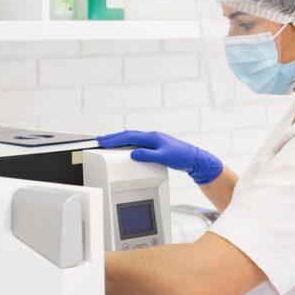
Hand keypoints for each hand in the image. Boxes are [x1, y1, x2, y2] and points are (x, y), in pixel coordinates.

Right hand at [96, 130, 222, 184]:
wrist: (194, 159)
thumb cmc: (181, 157)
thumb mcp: (164, 157)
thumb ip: (148, 155)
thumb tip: (133, 153)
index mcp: (152, 137)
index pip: (129, 137)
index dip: (114, 139)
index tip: (102, 141)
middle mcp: (152, 137)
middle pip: (128, 135)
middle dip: (113, 138)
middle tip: (100, 141)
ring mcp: (154, 140)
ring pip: (132, 138)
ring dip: (120, 140)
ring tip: (109, 143)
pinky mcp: (156, 146)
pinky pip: (137, 142)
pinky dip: (128, 143)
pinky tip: (126, 148)